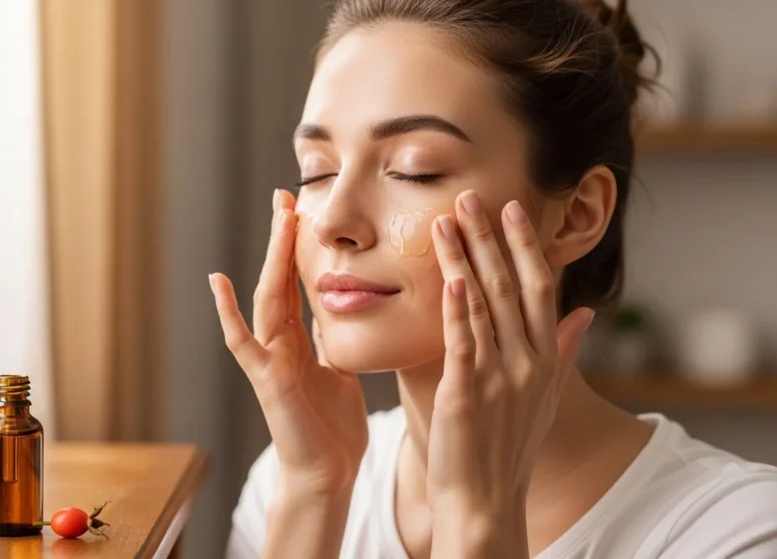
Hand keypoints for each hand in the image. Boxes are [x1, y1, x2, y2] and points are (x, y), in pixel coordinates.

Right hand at [210, 189, 368, 495]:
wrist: (327, 474)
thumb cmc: (332, 430)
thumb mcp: (339, 373)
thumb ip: (331, 344)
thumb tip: (341, 316)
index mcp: (298, 341)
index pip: (296, 283)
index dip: (298, 248)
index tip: (302, 210)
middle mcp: (279, 343)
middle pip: (279, 280)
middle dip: (283, 239)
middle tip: (286, 196)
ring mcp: (269, 359)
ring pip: (267, 299)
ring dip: (271, 258)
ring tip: (277, 218)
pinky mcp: (266, 380)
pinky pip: (243, 342)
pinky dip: (229, 313)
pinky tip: (218, 282)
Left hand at [426, 191, 594, 556]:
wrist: (487, 501)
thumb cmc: (508, 447)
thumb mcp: (544, 396)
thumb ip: (562, 351)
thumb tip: (585, 312)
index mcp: (546, 359)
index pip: (539, 288)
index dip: (526, 246)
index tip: (512, 209)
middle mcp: (529, 363)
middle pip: (512, 286)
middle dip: (491, 238)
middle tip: (472, 196)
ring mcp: (501, 378)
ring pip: (484, 305)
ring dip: (464, 259)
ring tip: (445, 221)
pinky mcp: (467, 394)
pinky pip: (463, 343)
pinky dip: (457, 309)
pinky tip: (448, 279)